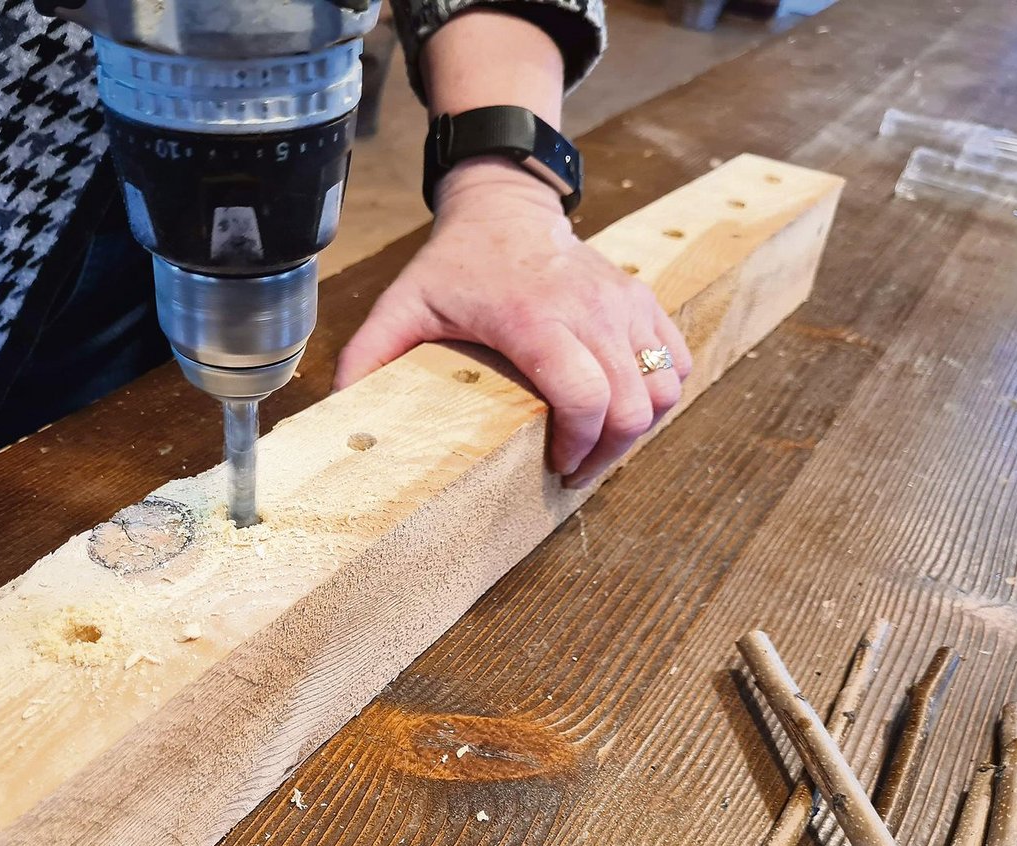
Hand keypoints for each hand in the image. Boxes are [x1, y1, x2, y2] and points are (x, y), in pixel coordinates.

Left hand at [333, 159, 692, 487]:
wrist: (505, 204)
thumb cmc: (457, 263)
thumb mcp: (403, 304)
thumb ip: (369, 354)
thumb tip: (339, 408)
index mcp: (534, 318)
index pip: (585, 395)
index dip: (579, 445)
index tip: (556, 465)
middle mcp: (590, 309)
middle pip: (633, 403)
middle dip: (609, 452)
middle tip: (574, 470)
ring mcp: (625, 303)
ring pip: (665, 387)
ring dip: (638, 428)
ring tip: (599, 443)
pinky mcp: (644, 299)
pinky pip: (677, 361)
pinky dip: (661, 394)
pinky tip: (624, 407)